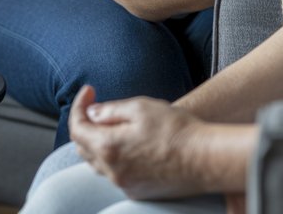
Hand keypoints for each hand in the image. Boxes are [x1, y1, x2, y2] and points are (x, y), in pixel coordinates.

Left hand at [69, 85, 210, 199]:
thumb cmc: (176, 129)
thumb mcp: (141, 107)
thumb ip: (111, 110)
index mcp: (108, 147)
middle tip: (98, 107)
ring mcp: (124, 184)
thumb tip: (93, 113)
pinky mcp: (138, 191)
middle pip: (83, 147)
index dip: (79, 106)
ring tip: (113, 125)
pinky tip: (129, 145)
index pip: (77, 128)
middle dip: (86, 124)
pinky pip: (116, 174)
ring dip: (98, 143)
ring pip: (98, 163)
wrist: (205, 158)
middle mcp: (112, 170)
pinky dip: (114, 158)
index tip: (89, 91)